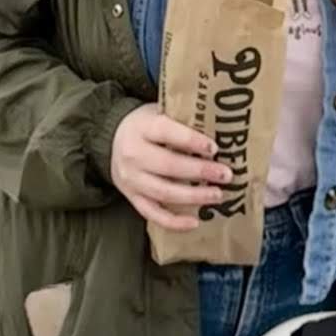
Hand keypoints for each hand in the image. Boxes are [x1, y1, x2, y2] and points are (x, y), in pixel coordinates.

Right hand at [110, 102, 230, 231]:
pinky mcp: (132, 197)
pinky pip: (152, 213)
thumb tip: (222, 128)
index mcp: (142, 128)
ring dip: (193, 196)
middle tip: (225, 174)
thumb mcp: (159, 112)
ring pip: (163, 191)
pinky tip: (194, 222)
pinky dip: (174, 222)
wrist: (110, 140)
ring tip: (216, 195)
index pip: (166, 132)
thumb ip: (182, 120)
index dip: (191, 141)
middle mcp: (133, 154)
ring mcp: (132, 179)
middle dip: (199, 171)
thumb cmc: (145, 126)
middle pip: (168, 165)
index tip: (214, 148)